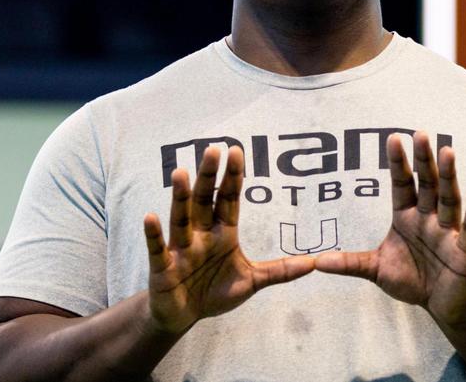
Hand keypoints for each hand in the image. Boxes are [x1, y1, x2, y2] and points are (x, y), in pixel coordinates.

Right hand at [143, 146, 314, 333]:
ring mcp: (181, 249)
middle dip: (209, 176)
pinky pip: (158, 249)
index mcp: (222, 232)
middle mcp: (200, 234)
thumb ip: (280, 271)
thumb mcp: (252, 281)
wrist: (183, 316)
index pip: (228, 198)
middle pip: (205, 200)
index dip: (232, 176)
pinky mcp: (163, 267)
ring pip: (181, 218)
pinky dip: (154, 234)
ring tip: (180, 172)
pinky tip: (150, 216)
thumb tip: (315, 263)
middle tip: (213, 149)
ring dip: (180, 196)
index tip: (236, 150)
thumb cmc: (215, 292)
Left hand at [314, 131, 465, 327]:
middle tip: (420, 134)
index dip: (398, 163)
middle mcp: (428, 218)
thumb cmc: (411, 280)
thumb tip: (316, 261)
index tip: (393, 138)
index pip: (402, 184)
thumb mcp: (376, 270)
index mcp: (406, 217)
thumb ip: (350, 263)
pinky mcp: (464, 249)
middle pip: (426, 184)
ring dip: (448, 176)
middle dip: (423, 160)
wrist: (440, 306)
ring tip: (447, 151)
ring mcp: (448, 231)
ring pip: (448, 198)